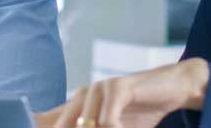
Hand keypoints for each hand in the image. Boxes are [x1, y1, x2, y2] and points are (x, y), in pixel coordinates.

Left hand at [36, 58, 208, 127]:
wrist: (172, 89)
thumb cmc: (139, 113)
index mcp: (76, 107)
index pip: (46, 122)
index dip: (38, 126)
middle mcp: (82, 96)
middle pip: (65, 127)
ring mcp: (99, 89)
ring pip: (87, 126)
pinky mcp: (117, 86)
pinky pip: (108, 119)